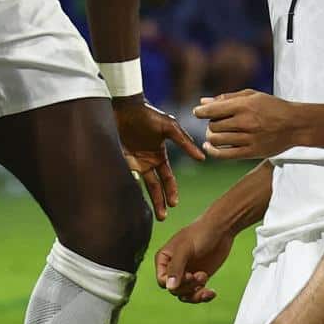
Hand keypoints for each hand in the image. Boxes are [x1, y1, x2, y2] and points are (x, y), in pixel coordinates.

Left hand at [114, 95, 204, 220]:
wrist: (125, 107)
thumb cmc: (150, 115)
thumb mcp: (170, 128)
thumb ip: (184, 143)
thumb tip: (202, 158)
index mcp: (160, 157)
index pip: (168, 179)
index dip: (171, 191)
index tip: (174, 204)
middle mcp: (148, 162)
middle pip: (155, 187)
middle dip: (160, 202)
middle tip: (162, 217)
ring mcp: (134, 162)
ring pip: (141, 186)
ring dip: (146, 199)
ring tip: (149, 213)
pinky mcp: (121, 160)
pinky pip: (126, 178)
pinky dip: (129, 188)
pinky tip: (130, 199)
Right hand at [154, 214, 235, 301]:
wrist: (221, 230)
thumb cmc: (200, 234)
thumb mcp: (185, 249)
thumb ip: (176, 267)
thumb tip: (169, 287)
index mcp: (164, 259)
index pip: (162, 281)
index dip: (175, 283)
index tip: (189, 274)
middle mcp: (173, 268)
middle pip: (174, 290)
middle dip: (188, 286)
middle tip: (202, 275)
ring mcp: (186, 274)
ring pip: (184, 295)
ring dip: (196, 294)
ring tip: (206, 279)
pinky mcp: (198, 278)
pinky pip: (197, 294)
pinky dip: (204, 296)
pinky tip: (212, 292)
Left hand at [195, 90, 299, 159]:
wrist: (296, 124)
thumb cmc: (273, 106)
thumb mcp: (252, 95)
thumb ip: (227, 98)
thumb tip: (202, 102)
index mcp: (245, 106)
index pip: (213, 110)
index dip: (200, 112)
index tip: (197, 112)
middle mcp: (246, 122)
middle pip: (213, 126)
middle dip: (210, 124)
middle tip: (215, 122)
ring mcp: (249, 139)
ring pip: (216, 140)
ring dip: (211, 136)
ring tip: (215, 133)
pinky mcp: (251, 153)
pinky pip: (224, 155)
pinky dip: (213, 151)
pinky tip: (210, 147)